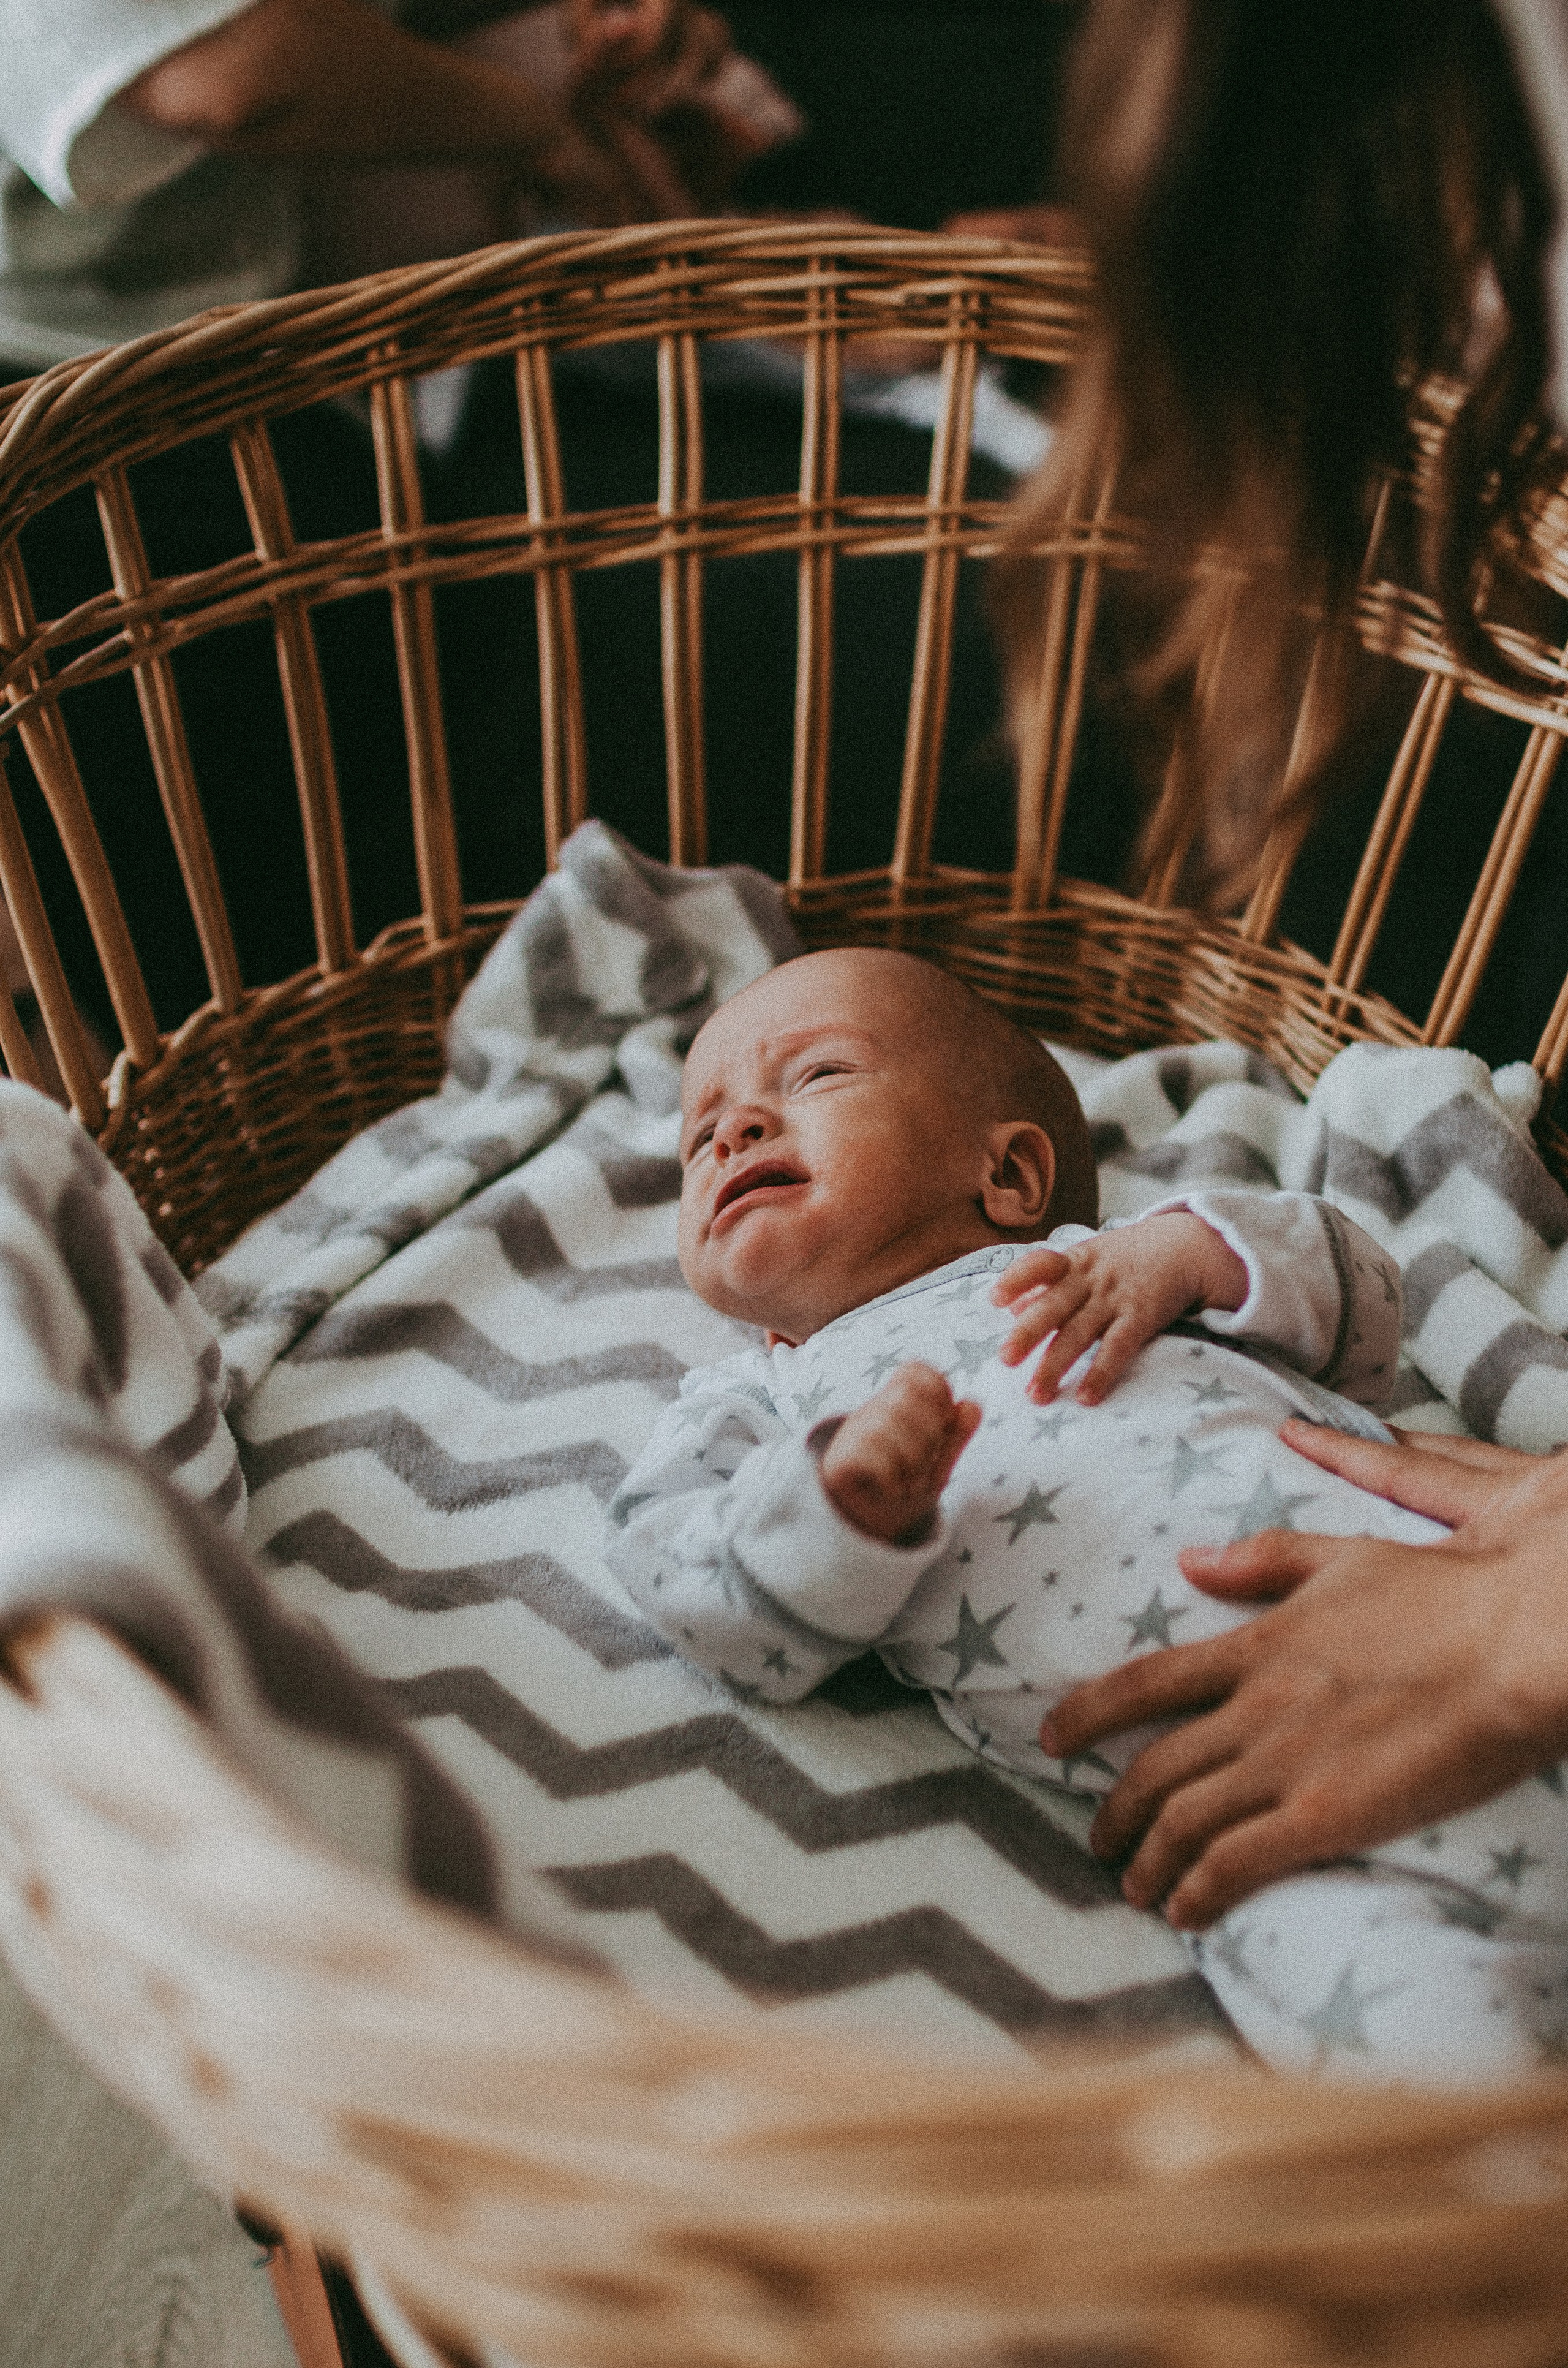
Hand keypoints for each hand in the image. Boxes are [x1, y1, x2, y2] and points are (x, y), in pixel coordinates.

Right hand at [820, 1363, 979, 1545]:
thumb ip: (956, 1434)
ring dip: (912, 1460)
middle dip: (929, 1433)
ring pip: (885, 1424)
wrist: (869, 1527)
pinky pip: (868, 1453)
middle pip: (904, 1397)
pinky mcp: (838, 1462)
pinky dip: (891, 1476)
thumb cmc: (906, 1485)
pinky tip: (893, 1489)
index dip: (939, 1391)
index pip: (914, 1372)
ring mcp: (851, 1434)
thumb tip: (973, 1405)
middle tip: (928, 1462)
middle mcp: (871, 1411)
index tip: (945, 1425)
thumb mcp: (939, 1462)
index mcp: (897, 1404)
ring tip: (913, 1482)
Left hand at [990, 1213, 1246, 1405]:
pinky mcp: (1142, 1317)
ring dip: (1055, 1364)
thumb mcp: (1086, 1260)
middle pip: (1054, 1306)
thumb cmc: (1127, 1258)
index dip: (1016, 1280)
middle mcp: (1091, 1279)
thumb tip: (1009, 1308)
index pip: (1039, 1264)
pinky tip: (1087, 1397)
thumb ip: (1048, 1283)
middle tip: (1005, 1359)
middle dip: (1027, 1333)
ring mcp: (1116, 1298)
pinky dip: (1101, 1373)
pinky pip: (1118, 1348)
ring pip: (1079, 1333)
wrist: (1186, 1246)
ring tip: (1036, 1394)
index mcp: (1074, 1261)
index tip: (994, 1299)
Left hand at [1040, 1417, 1567, 1926]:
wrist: (1514, 1642)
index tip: (1051, 1738)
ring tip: (1134, 1885)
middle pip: (1152, 1767)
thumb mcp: (1340, 1556)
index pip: (1142, 1683)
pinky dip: (1198, 1892)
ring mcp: (1285, 1764)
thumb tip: (1190, 1562)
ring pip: (1181, 1822)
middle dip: (1113, 1809)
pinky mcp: (1324, 1817)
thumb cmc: (1443, 1596)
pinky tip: (1186, 1911)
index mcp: (1257, 1644)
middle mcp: (1255, 1707)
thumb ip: (1262, 1559)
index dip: (1086, 1715)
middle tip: (1097, 1837)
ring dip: (1147, 1861)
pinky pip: (1236, 1863)